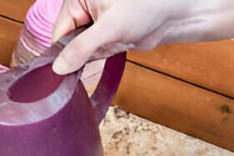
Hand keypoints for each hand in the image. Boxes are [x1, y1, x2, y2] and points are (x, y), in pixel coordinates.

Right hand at [51, 0, 233, 74]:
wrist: (176, 13)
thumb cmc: (146, 8)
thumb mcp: (109, 29)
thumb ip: (80, 48)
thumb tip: (58, 68)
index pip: (58, 31)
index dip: (62, 52)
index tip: (66, 69)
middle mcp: (83, 8)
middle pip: (68, 42)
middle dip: (84, 51)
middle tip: (106, 44)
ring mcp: (94, 23)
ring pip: (81, 50)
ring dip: (97, 53)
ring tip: (118, 38)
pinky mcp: (105, 34)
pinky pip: (95, 52)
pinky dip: (105, 54)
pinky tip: (119, 43)